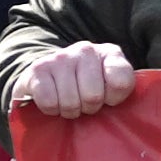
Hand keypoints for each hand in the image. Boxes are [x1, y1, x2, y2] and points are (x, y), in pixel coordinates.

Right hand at [11, 42, 137, 119]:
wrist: (49, 76)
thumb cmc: (88, 85)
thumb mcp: (112, 85)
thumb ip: (122, 88)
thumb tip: (118, 97)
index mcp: (110, 53)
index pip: (121, 81)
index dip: (114, 99)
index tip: (108, 99)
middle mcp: (86, 49)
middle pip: (93, 96)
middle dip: (89, 107)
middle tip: (84, 103)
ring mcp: (61, 57)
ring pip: (70, 102)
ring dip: (69, 110)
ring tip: (70, 102)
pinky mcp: (38, 69)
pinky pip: (49, 102)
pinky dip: (51, 109)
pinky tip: (54, 100)